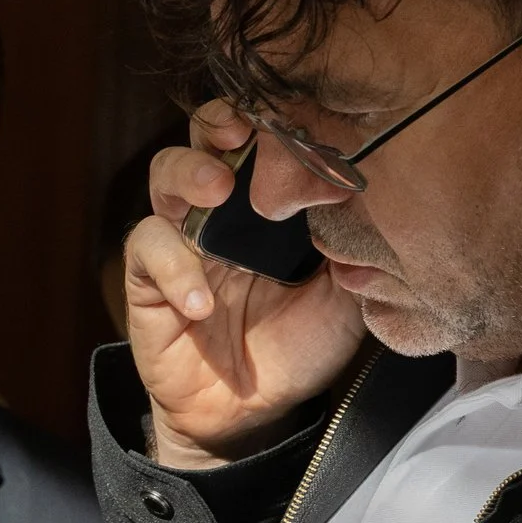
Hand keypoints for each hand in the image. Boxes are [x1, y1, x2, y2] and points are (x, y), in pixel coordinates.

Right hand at [126, 101, 367, 468]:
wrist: (255, 413)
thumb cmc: (301, 346)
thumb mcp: (350, 290)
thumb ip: (356, 240)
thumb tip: (374, 185)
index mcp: (273, 201)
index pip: (264, 135)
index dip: (271, 113)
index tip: (294, 109)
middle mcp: (224, 210)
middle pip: (205, 136)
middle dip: (218, 122)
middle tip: (242, 133)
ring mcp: (184, 241)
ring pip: (165, 177)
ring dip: (187, 173)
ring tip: (217, 194)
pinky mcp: (149, 282)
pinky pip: (147, 250)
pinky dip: (173, 267)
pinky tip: (203, 303)